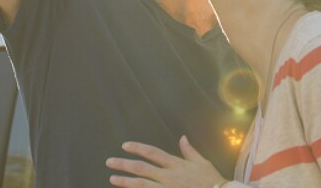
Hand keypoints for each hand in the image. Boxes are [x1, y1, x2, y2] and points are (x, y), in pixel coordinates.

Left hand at [107, 136, 225, 186]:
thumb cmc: (211, 180)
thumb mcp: (201, 162)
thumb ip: (189, 150)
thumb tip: (183, 137)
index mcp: (176, 164)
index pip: (152, 153)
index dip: (138, 148)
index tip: (125, 146)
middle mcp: (168, 176)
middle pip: (141, 168)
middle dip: (124, 165)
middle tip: (109, 162)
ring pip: (141, 184)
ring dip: (125, 181)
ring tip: (112, 179)